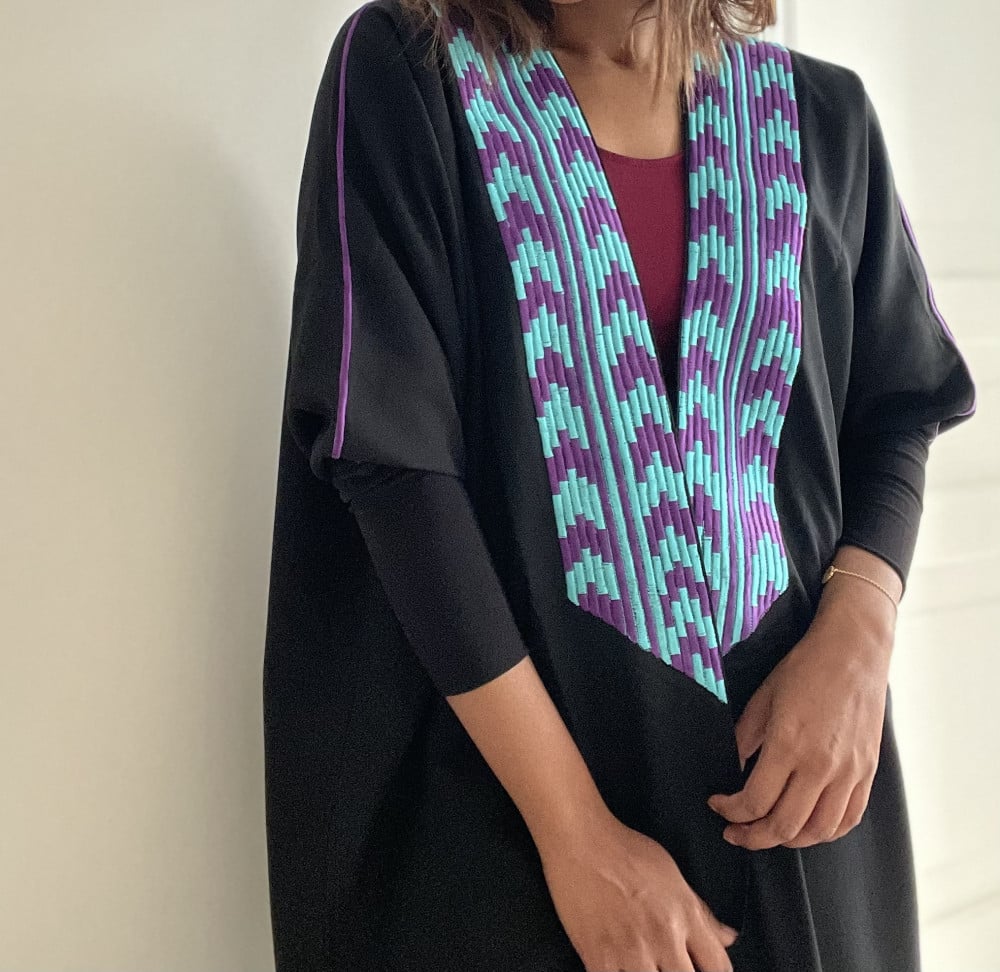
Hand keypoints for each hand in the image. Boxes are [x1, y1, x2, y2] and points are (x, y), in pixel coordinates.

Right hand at [537, 813, 737, 971]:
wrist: (580, 840)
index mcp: (685, 914)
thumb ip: (701, 911)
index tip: (702, 969)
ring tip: (645, 964)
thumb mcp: (671, 874)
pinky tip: (620, 967)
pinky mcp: (599, 958)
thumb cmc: (625, 849)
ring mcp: (631, 951)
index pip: (719, 967)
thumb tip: (728, 937)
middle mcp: (663, 937)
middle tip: (669, 964)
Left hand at [707, 571, 895, 850]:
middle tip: (734, 832)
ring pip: (818, 831)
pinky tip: (806, 826)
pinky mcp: (867, 772)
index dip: (730, 812)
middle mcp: (822, 766)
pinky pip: (848, 819)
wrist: (853, 652)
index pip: (755, 801)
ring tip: (767, 832)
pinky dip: (824, 832)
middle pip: (784, 826)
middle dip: (753, 836)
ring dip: (788, 840)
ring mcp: (849, 772)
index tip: (718, 805)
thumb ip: (745, 739)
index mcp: (789, 745)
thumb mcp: (762, 698)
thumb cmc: (805, 669)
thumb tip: (733, 772)